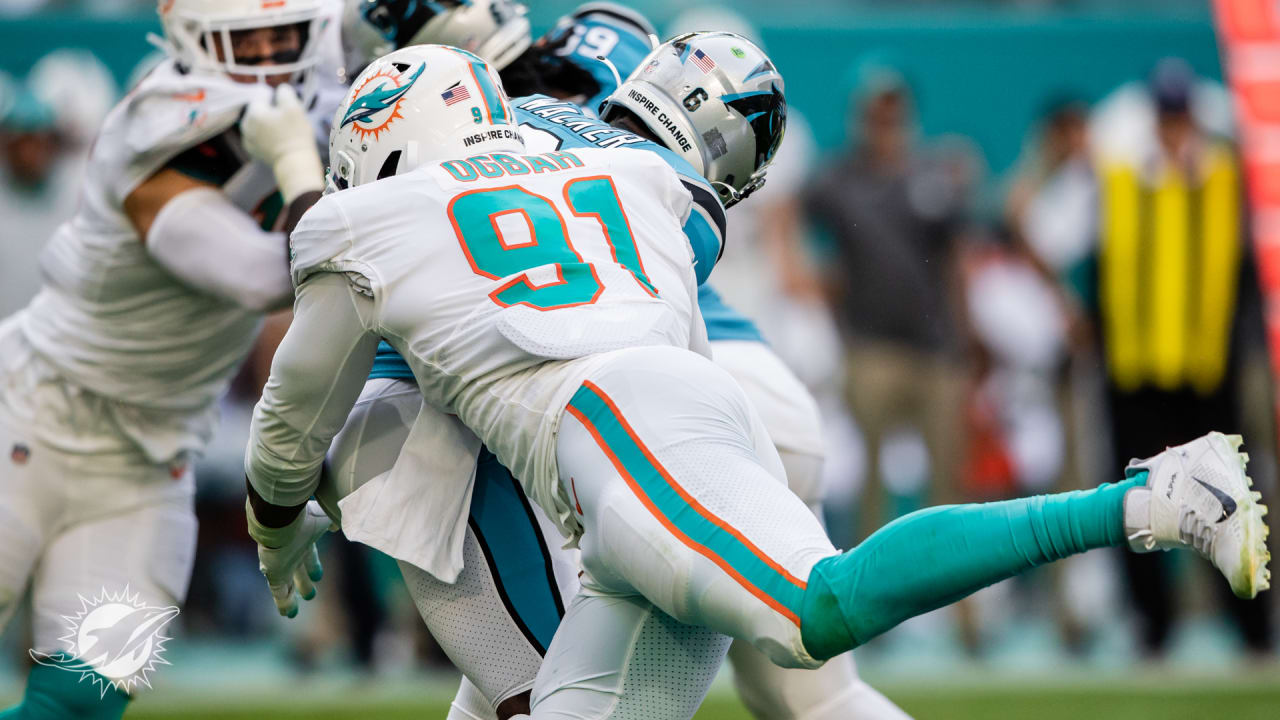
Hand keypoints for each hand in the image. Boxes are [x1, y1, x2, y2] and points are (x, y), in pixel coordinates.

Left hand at [241, 84, 324, 203]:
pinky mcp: (252, 151)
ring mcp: (247, 139)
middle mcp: (246, 125)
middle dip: (269, 112)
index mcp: (254, 112)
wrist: (294, 162)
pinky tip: (276, 141)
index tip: (285, 107)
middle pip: (257, 110)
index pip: (261, 96)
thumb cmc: (295, 133)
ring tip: (282, 131)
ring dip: (266, 124)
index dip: (274, 98)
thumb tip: (280, 89)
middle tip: (285, 120)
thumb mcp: (294, 107)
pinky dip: (264, 137)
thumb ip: (285, 92)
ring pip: (256, 124)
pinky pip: (257, 137)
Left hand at [248, 500, 334, 617]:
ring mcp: (283, 566)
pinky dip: (284, 603)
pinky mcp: (275, 576)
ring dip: (294, 595)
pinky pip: (279, 593)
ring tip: (295, 612)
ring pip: (288, 585)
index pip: (309, 557)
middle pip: (298, 572)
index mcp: (304, 541)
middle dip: (304, 583)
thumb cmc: (304, 518)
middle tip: (310, 594)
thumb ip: (334, 520)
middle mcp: (292, 554)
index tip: (317, 576)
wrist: (280, 520)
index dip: (313, 566)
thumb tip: (338, 526)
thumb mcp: (325, 517)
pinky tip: (287, 613)